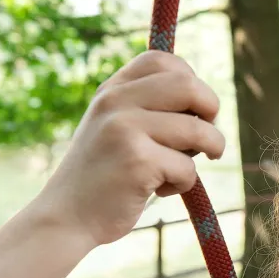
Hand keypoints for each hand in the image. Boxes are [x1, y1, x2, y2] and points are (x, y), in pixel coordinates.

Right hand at [32, 50, 226, 246]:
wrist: (66, 217)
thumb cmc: (104, 176)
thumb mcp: (116, 128)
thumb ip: (148, 108)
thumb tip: (209, 102)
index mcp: (112, 90)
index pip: (163, 60)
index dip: (191, 82)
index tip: (193, 111)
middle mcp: (115, 102)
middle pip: (190, 86)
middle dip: (212, 113)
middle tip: (207, 141)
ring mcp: (124, 128)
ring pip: (198, 130)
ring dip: (206, 153)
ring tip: (181, 171)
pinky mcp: (136, 160)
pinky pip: (188, 168)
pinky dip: (184, 184)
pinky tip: (158, 191)